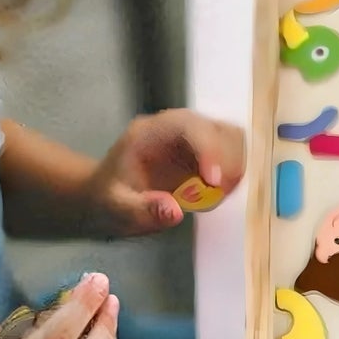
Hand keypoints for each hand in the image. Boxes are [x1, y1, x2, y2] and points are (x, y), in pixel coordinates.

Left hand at [88, 109, 245, 237]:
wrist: (105, 197)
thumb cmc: (107, 199)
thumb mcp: (115, 208)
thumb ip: (141, 210)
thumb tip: (176, 213)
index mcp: (150, 132)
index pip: (187, 125)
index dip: (208, 148)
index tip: (213, 182)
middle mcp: (176, 128)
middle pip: (217, 128)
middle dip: (226, 161)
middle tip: (219, 195)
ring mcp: (193, 138)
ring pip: (231, 137)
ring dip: (234, 167)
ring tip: (217, 196)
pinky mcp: (205, 153)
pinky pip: (231, 153)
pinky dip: (233, 174)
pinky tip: (215, 194)